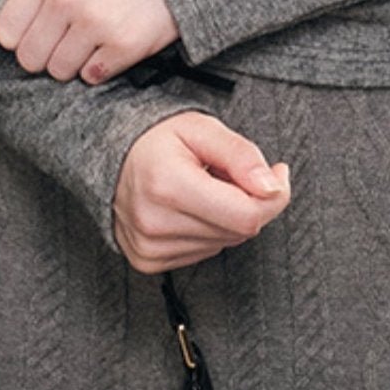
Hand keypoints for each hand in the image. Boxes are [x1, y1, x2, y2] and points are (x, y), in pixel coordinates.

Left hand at [0, 0, 178, 84]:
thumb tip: (17, 33)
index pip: (6, 31)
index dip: (22, 38)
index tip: (38, 35)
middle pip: (30, 58)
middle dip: (48, 54)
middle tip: (70, 40)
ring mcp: (94, 23)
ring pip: (60, 71)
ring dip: (77, 61)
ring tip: (96, 38)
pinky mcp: (123, 45)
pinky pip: (93, 76)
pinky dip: (103, 66)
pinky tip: (115, 41)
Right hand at [113, 112, 292, 271]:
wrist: (111, 155)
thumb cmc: (156, 139)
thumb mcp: (202, 129)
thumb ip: (241, 156)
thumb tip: (272, 186)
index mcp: (168, 185)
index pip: (246, 216)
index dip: (274, 197)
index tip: (278, 175)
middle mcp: (155, 222)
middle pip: (238, 231)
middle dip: (247, 200)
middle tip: (228, 173)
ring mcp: (149, 247)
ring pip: (224, 243)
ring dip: (226, 216)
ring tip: (204, 187)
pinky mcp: (148, 261)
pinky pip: (204, 252)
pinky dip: (208, 230)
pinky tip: (191, 207)